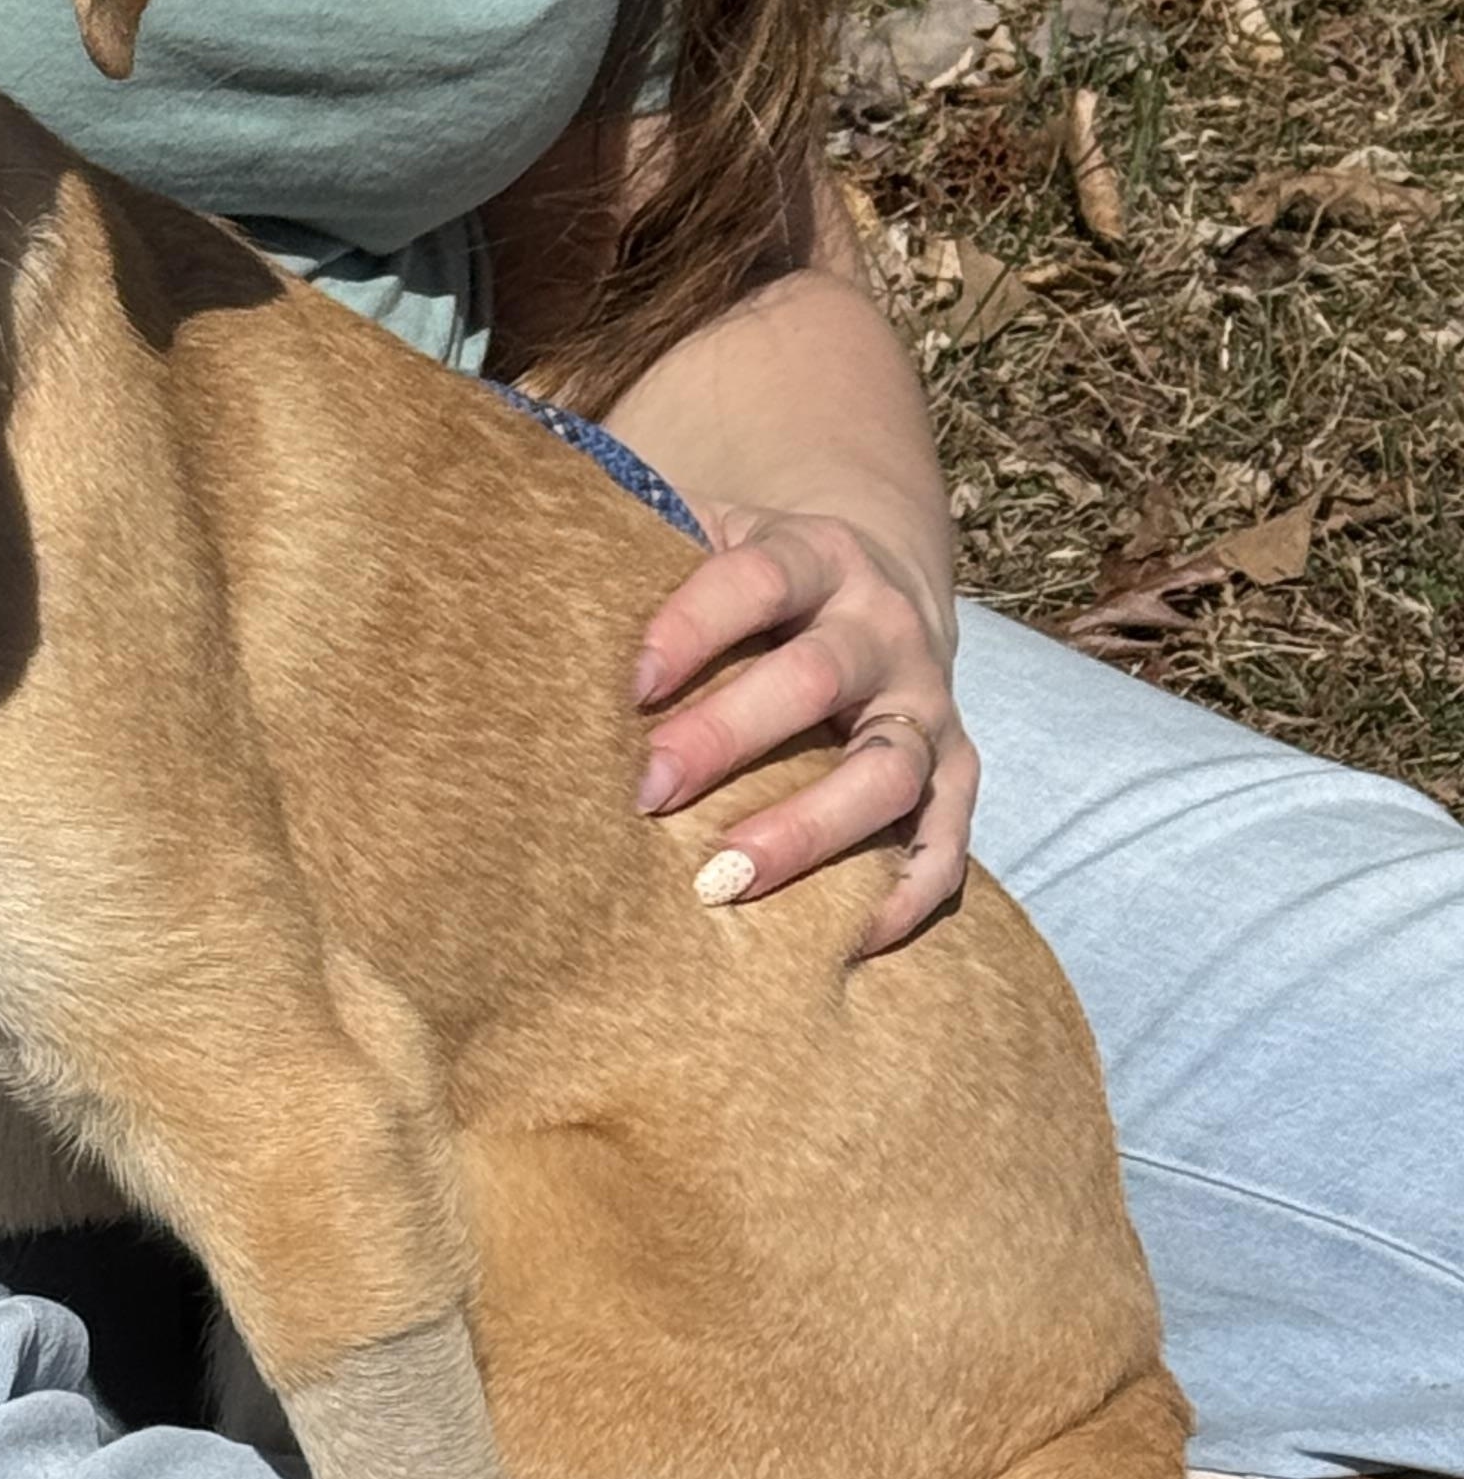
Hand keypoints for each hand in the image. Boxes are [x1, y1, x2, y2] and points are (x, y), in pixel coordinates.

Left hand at [632, 503, 977, 953]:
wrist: (879, 586)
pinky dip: (904, 894)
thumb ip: (646, 550)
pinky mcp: (956, 773)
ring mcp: (926, 704)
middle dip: (729, 736)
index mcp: (815, 557)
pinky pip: (945, 841)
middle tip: (646, 790)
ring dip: (809, 829)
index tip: (626, 685)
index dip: (692, 627)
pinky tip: (844, 939)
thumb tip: (523, 578)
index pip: (757, 581)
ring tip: (724, 879)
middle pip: (816, 679)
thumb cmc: (755, 584)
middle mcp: (882, 627)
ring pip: (889, 770)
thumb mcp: (712, 538)